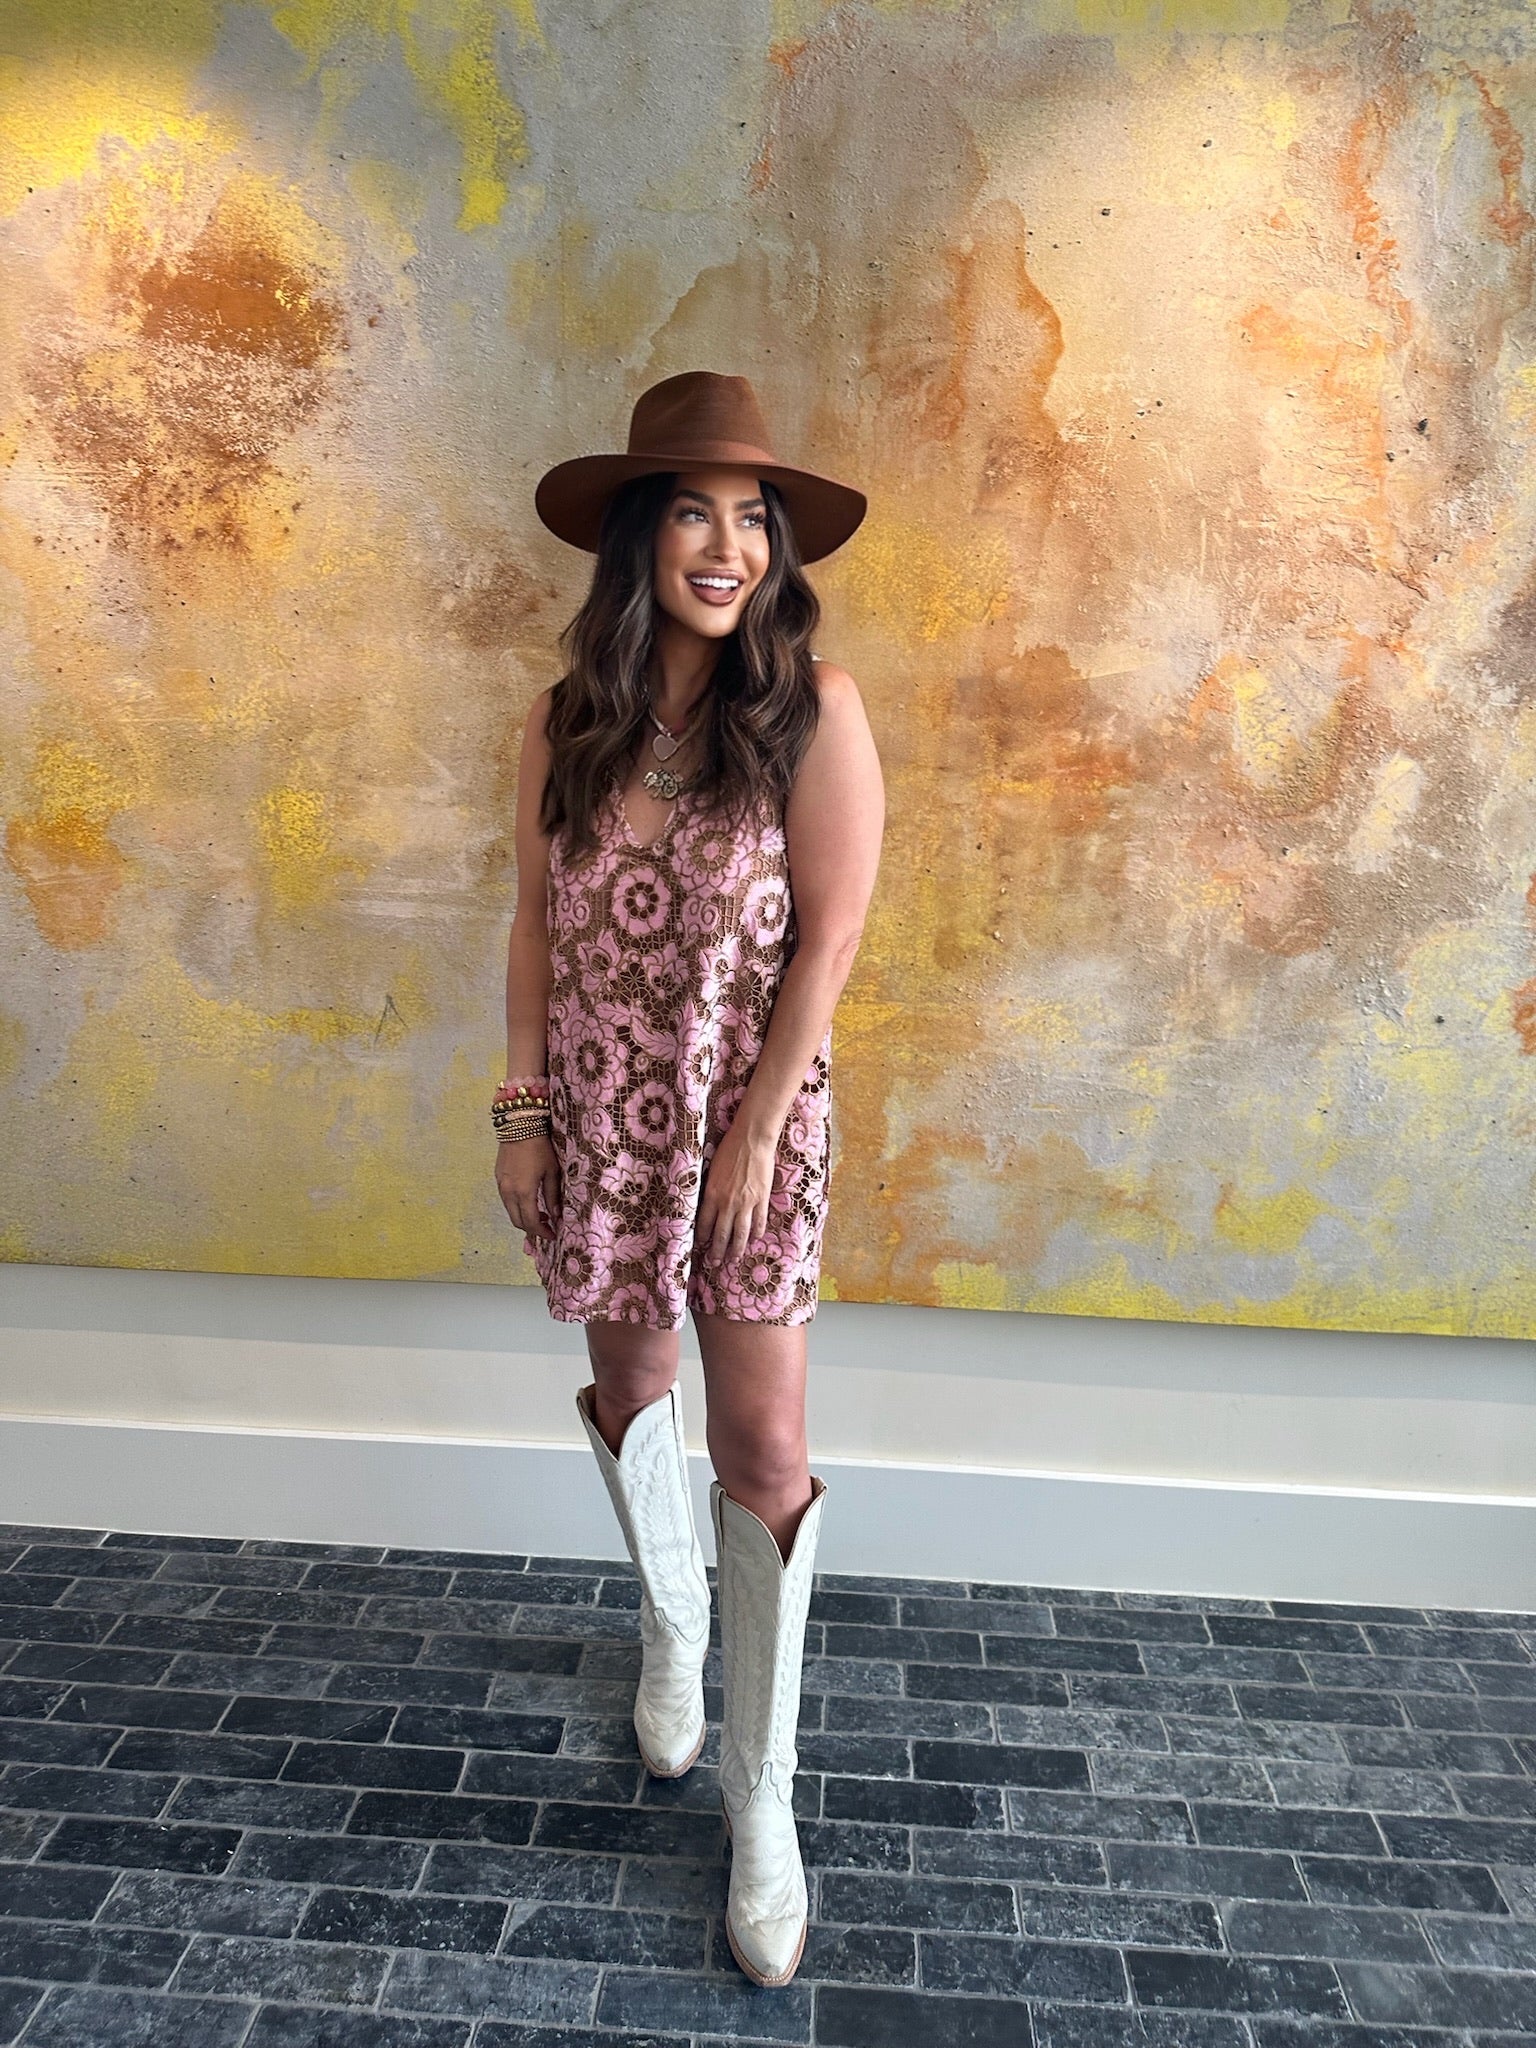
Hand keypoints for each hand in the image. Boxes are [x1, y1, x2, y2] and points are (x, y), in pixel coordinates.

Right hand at [495, 1133, 560, 1250]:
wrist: (519, 1126)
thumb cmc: (540, 1148)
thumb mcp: (551, 1172)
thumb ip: (552, 1195)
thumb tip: (556, 1215)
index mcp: (524, 1192)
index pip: (531, 1222)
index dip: (542, 1232)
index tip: (553, 1235)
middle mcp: (509, 1193)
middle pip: (517, 1221)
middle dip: (532, 1229)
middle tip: (547, 1227)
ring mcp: (501, 1186)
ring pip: (510, 1211)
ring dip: (524, 1218)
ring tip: (540, 1214)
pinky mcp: (498, 1179)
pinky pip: (506, 1200)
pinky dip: (517, 1207)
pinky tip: (528, 1200)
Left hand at [694, 1120, 776, 1264]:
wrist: (751, 1139)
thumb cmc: (729, 1149)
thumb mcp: (712, 1170)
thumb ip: (711, 1189)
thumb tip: (708, 1203)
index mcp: (712, 1194)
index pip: (704, 1223)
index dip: (702, 1237)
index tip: (700, 1246)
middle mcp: (728, 1202)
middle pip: (721, 1233)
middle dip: (717, 1251)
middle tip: (714, 1263)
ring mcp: (746, 1203)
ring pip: (740, 1233)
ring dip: (736, 1249)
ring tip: (734, 1260)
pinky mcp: (761, 1199)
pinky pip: (759, 1222)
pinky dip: (756, 1233)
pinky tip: (754, 1239)